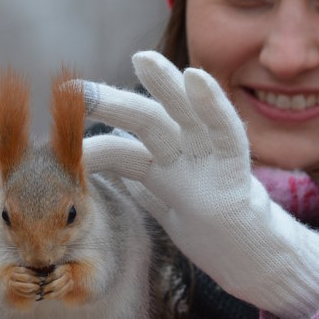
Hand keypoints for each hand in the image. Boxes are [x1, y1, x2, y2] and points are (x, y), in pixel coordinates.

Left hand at [80, 51, 318, 318]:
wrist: (255, 260)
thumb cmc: (214, 235)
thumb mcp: (172, 212)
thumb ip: (149, 189)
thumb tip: (121, 171)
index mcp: (167, 165)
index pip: (126, 145)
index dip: (94, 139)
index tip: (63, 130)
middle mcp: (185, 156)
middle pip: (146, 122)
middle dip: (110, 102)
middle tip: (72, 89)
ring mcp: (210, 161)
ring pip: (184, 120)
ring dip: (161, 87)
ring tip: (141, 58)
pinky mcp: (236, 172)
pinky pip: (227, 134)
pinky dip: (213, 105)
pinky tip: (196, 77)